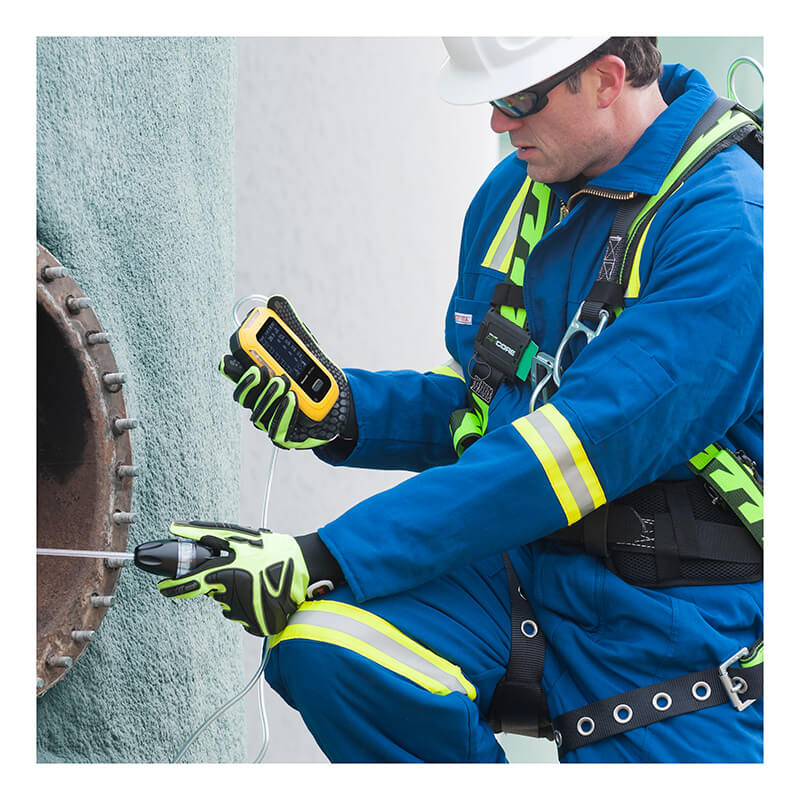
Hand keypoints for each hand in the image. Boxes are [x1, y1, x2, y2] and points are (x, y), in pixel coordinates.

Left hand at [157, 521, 308, 636]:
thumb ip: (204, 532)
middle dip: (221, 583)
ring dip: (237, 592)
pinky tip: (261, 591)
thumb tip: (175, 526)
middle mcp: (232, 596)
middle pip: (214, 592)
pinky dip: (249, 604)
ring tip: (256, 577)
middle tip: (241, 571)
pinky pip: (243, 614)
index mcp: (226, 574)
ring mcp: (245, 611)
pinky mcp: (256, 624)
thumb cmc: (270, 548)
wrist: (303, 565)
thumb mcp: (237, 536)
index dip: (174, 587)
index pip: (191, 583)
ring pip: (229, 604)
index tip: (162, 587)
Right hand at [220, 295, 352, 448]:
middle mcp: (259, 399)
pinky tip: (293, 400)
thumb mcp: (306, 348)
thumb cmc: (317, 375)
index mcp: (259, 378)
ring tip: (283, 382)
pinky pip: (277, 428)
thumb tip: (275, 301)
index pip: (236, 372)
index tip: (233, 358)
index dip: (231, 366)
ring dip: (268, 396)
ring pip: (257, 411)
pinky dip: (283, 413)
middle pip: (242, 394)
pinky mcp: (284, 434)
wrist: (343, 402)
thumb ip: (291, 327)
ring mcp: (270, 418)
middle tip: (261, 370)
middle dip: (249, 382)